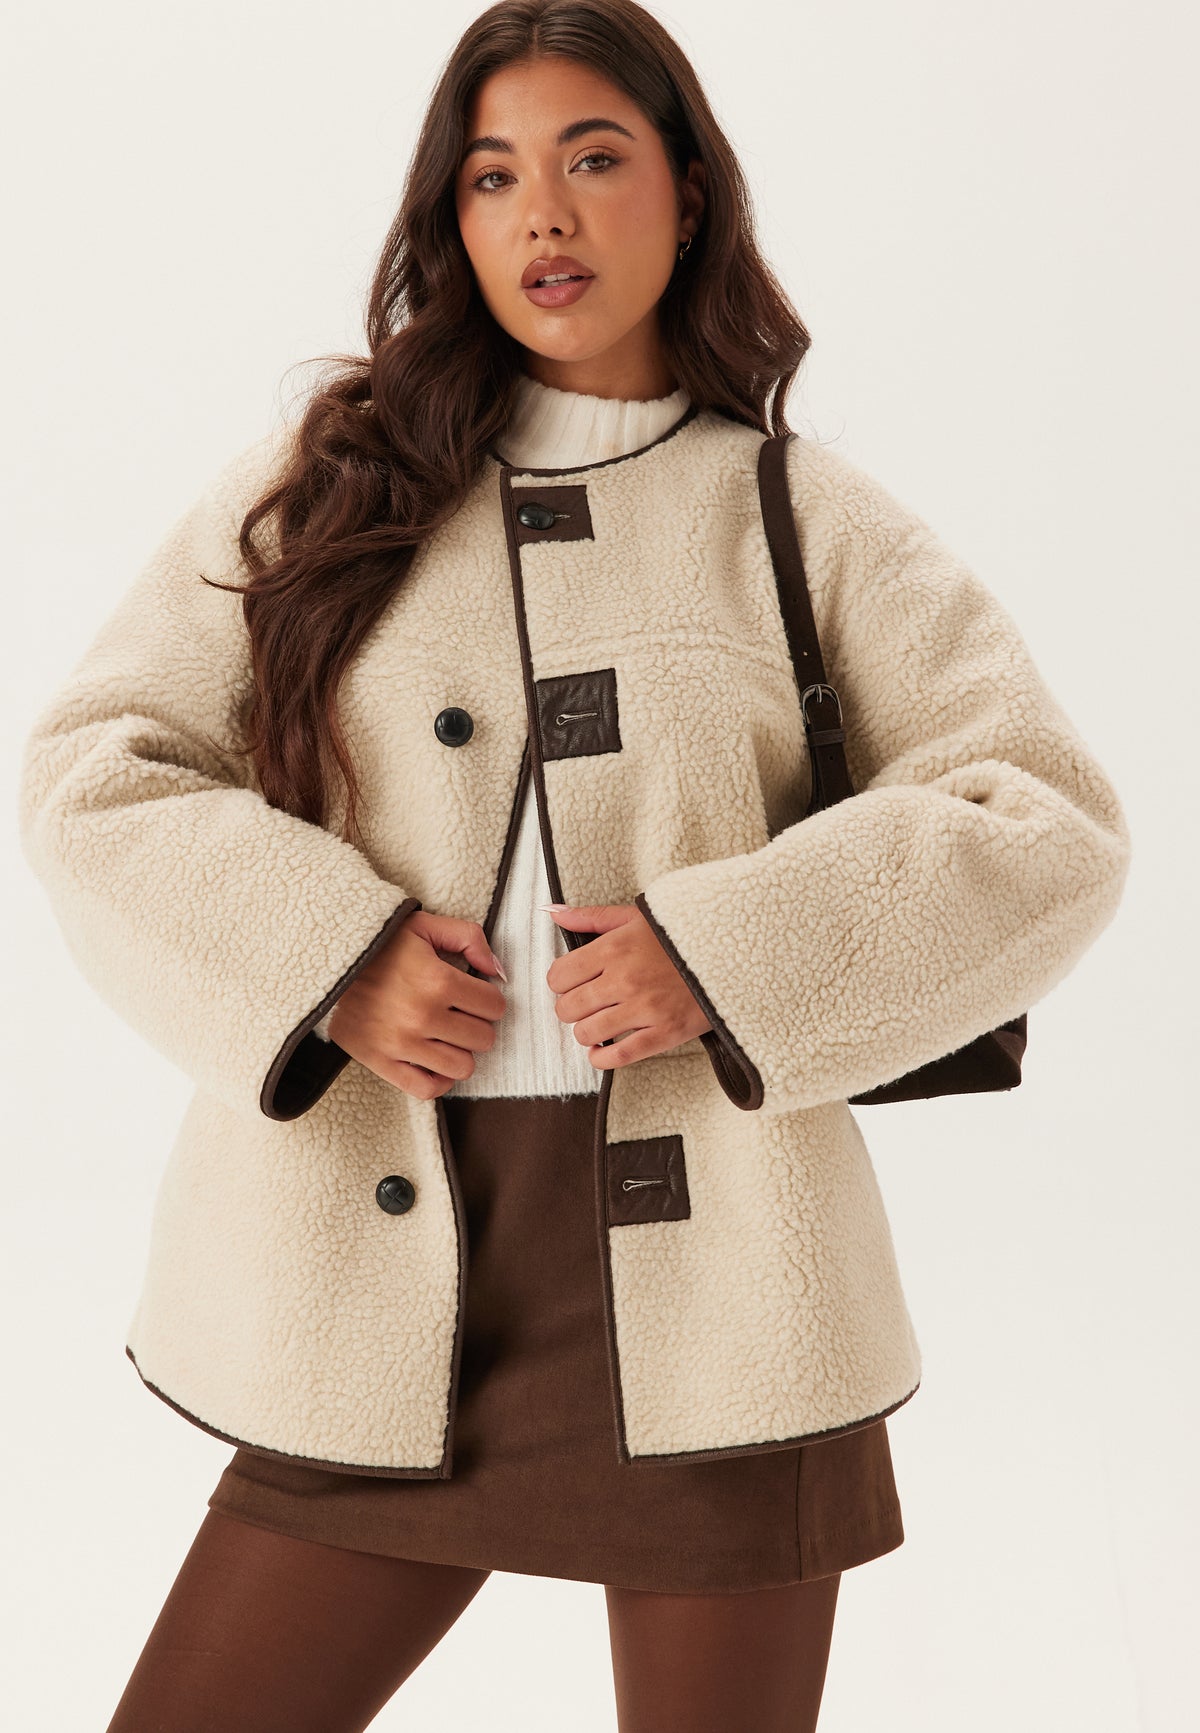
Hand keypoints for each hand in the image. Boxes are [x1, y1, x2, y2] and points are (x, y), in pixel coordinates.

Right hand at [328, 909, 506, 1098]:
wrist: (328, 962)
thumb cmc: (380, 944)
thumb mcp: (424, 925)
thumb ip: (469, 938)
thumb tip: (497, 971)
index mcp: (438, 980)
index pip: (494, 1006)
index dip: (489, 999)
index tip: (476, 995)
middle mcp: (422, 1016)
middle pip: (482, 1038)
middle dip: (477, 1024)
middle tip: (461, 1014)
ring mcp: (401, 1044)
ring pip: (462, 1067)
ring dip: (461, 1051)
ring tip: (447, 1036)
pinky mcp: (381, 1062)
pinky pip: (427, 1089)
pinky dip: (438, 1079)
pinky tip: (434, 1060)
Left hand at [543, 902, 712, 1070]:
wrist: (732, 952)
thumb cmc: (680, 935)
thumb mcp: (635, 916)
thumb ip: (591, 917)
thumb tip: (553, 913)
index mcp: (614, 948)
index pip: (559, 976)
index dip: (561, 982)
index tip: (573, 983)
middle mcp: (625, 979)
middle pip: (568, 1008)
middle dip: (571, 1008)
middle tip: (586, 1003)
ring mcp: (644, 1009)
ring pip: (587, 1033)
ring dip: (586, 1032)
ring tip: (599, 1022)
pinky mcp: (664, 1033)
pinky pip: (617, 1056)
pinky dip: (601, 1058)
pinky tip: (602, 1049)